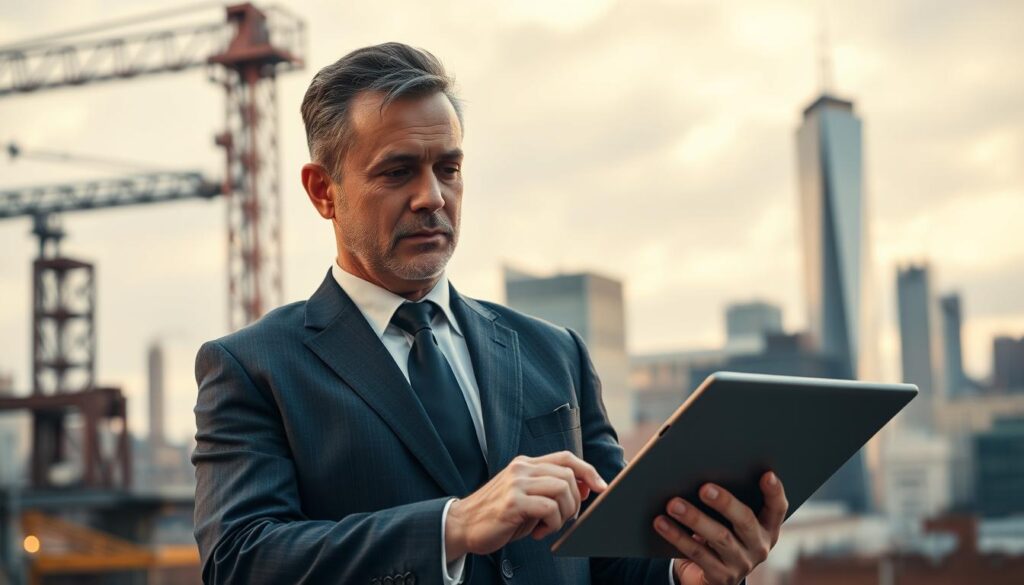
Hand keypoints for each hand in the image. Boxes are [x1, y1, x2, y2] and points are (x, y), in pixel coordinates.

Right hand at [445, 451, 607, 557]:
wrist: (462, 526)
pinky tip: (538, 532)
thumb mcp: (526, 498)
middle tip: (564, 519)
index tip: (601, 487)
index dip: (588, 470)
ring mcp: (516, 483)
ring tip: (549, 526)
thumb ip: (550, 489)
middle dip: (575, 502)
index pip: (566, 458)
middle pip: (568, 475)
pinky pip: (549, 508)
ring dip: (564, 514)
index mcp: (525, 464)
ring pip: (562, 489)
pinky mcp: (513, 502)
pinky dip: (552, 524)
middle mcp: (522, 468)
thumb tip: (584, 488)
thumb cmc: (498, 516)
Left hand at [656, 471, 787, 584]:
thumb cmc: (718, 534)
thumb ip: (725, 501)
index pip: (777, 508)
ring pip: (719, 538)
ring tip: (673, 504)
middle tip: (703, 488)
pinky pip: (698, 554)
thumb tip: (697, 469)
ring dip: (694, 518)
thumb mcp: (728, 520)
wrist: (708, 577)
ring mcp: (742, 563)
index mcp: (767, 527)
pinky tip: (661, 522)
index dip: (774, 492)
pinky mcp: (721, 577)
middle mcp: (759, 546)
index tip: (766, 474)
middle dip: (725, 503)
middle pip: (745, 521)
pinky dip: (677, 536)